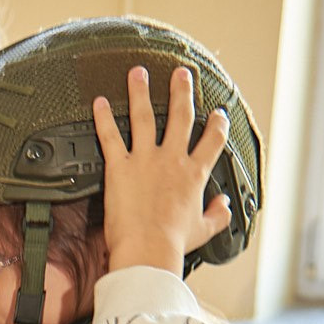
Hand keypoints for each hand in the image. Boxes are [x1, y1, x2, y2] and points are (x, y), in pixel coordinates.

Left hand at [91, 66, 232, 273]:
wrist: (148, 250)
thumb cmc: (173, 243)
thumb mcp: (204, 230)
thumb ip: (218, 214)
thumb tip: (225, 205)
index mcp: (194, 174)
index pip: (213, 140)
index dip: (218, 123)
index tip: (218, 112)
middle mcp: (172, 160)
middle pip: (181, 117)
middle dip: (182, 92)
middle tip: (182, 74)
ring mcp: (145, 160)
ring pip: (144, 117)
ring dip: (141, 92)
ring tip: (138, 73)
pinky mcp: (120, 167)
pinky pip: (109, 136)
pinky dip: (102, 118)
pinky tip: (98, 101)